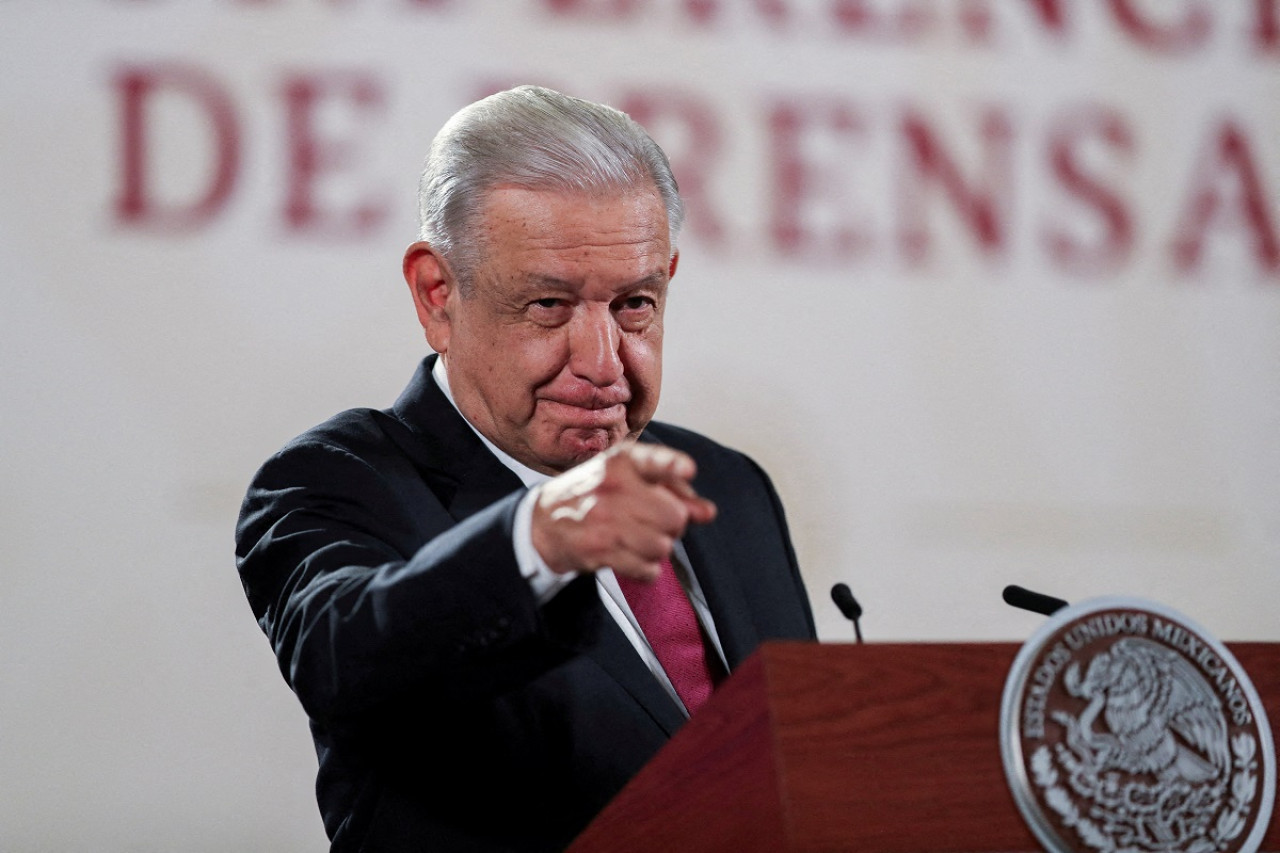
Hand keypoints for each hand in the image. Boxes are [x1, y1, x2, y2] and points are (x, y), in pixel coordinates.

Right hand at [531, 442, 716, 580]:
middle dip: (673, 525)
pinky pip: (647, 568)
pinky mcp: (598, 549)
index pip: (654, 460)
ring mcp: (604, 519)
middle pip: (675, 516)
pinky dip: (646, 568)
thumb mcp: (629, 479)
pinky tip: (632, 556)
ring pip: (663, 545)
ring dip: (658, 548)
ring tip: (639, 539)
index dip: (674, 466)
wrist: (544, 522)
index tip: (688, 470)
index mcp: (621, 461)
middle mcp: (612, 486)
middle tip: (655, 523)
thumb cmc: (595, 495)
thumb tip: (707, 512)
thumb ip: (674, 491)